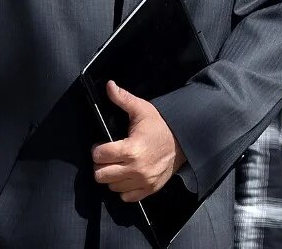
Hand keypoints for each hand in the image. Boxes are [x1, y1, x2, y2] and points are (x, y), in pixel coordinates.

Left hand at [92, 81, 183, 202]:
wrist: (184, 141)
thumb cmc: (160, 125)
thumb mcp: (142, 110)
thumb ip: (123, 99)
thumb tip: (108, 85)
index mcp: (131, 149)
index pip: (99, 156)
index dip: (97, 149)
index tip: (102, 145)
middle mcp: (136, 168)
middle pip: (100, 175)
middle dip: (101, 164)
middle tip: (108, 156)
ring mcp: (143, 181)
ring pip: (111, 186)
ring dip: (112, 176)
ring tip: (118, 165)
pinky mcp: (149, 189)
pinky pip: (126, 197)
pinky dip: (124, 188)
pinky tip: (127, 176)